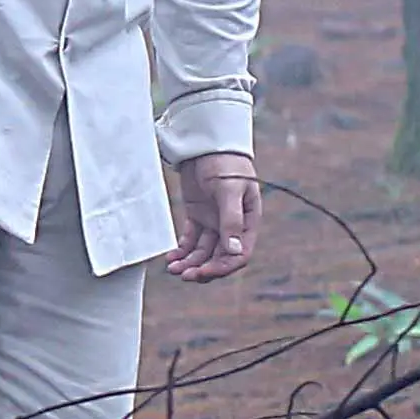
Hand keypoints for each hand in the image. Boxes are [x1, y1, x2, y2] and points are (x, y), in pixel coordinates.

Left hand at [166, 151, 260, 281]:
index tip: (203, 271)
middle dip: (203, 269)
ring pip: (203, 252)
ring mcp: (214, 222)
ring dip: (189, 263)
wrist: (207, 143)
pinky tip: (171, 258)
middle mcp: (232, 226)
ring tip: (173, 269)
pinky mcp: (198, 216)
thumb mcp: (229, 190)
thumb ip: (231, 220)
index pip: (239, 254)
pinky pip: (191, 241)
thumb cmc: (225, 163)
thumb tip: (232, 251)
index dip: (223, 267)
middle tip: (184, 275)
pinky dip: (182, 251)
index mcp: (248, 222)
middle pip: (219, 257)